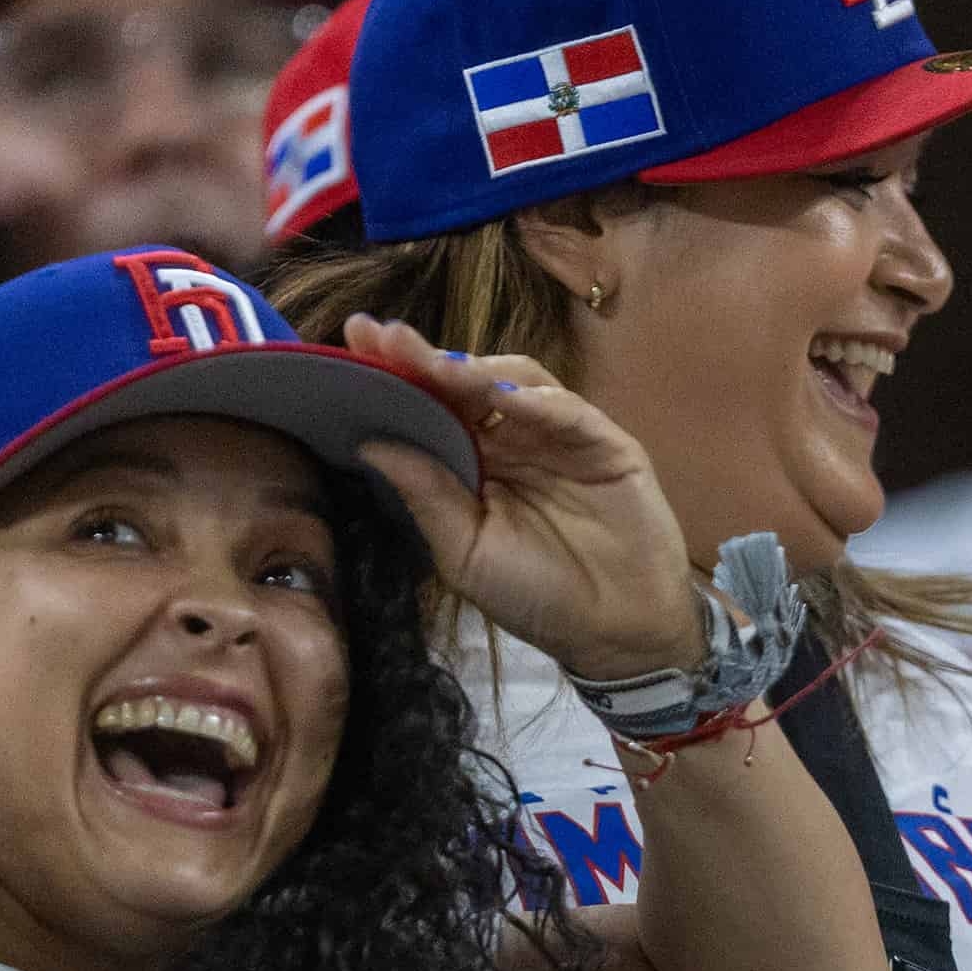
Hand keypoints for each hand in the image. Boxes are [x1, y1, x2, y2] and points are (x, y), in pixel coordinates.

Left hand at [339, 319, 702, 680]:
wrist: (615, 633)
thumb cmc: (536, 597)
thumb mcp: (465, 551)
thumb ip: (425, 495)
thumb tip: (368, 444)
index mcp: (476, 463)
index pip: (432, 408)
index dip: (398, 376)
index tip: (355, 343)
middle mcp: (515, 440)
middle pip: (467, 384)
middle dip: (426, 359)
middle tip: (386, 336)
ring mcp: (561, 437)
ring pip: (515, 382)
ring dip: (475, 371)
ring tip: (436, 367)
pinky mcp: (607, 444)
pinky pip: (570, 412)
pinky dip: (538, 401)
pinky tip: (504, 397)